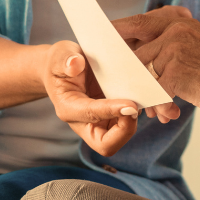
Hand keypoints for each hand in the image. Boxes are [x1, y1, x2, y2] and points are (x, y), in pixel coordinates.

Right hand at [42, 40, 139, 156]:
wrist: (63, 69)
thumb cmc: (60, 63)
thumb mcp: (60, 55)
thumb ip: (66, 59)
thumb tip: (75, 64)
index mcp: (68, 108)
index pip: (92, 115)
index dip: (112, 111)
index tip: (131, 104)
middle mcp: (82, 123)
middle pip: (106, 144)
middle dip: (125, 130)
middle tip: (136, 108)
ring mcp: (96, 124)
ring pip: (118, 138)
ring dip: (132, 123)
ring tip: (139, 100)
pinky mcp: (108, 120)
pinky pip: (124, 126)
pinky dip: (134, 116)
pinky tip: (139, 99)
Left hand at [115, 6, 191, 122]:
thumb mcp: (199, 46)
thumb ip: (171, 45)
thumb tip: (140, 57)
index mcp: (179, 21)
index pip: (138, 23)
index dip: (118, 33)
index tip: (101, 42)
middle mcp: (175, 30)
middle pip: (136, 54)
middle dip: (130, 77)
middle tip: (127, 93)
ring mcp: (175, 49)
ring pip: (143, 75)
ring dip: (147, 96)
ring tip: (156, 112)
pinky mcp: (176, 71)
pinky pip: (153, 91)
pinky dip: (157, 106)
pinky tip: (168, 114)